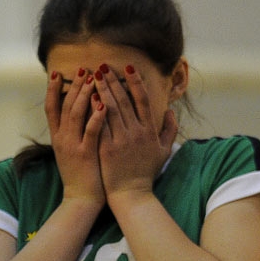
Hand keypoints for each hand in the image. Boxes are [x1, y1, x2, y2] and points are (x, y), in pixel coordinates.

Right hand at [45, 68, 104, 204]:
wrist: (81, 199)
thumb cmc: (80, 174)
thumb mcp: (70, 150)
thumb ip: (72, 131)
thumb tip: (78, 111)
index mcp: (58, 137)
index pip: (51, 107)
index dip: (52, 89)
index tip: (56, 72)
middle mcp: (62, 139)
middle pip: (64, 105)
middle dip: (73, 85)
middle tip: (82, 69)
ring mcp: (73, 146)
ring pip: (75, 114)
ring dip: (84, 95)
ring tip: (92, 78)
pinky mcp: (86, 154)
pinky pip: (91, 131)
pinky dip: (95, 117)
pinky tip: (102, 104)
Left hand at [94, 63, 175, 199]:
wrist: (132, 194)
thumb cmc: (147, 173)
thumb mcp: (164, 151)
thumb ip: (170, 129)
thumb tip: (170, 110)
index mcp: (149, 131)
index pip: (142, 100)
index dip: (135, 82)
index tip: (128, 67)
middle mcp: (136, 132)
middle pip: (123, 100)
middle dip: (113, 81)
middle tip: (103, 66)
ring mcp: (120, 140)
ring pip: (110, 109)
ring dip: (102, 89)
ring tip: (93, 75)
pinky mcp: (106, 148)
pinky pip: (100, 124)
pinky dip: (94, 109)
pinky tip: (88, 97)